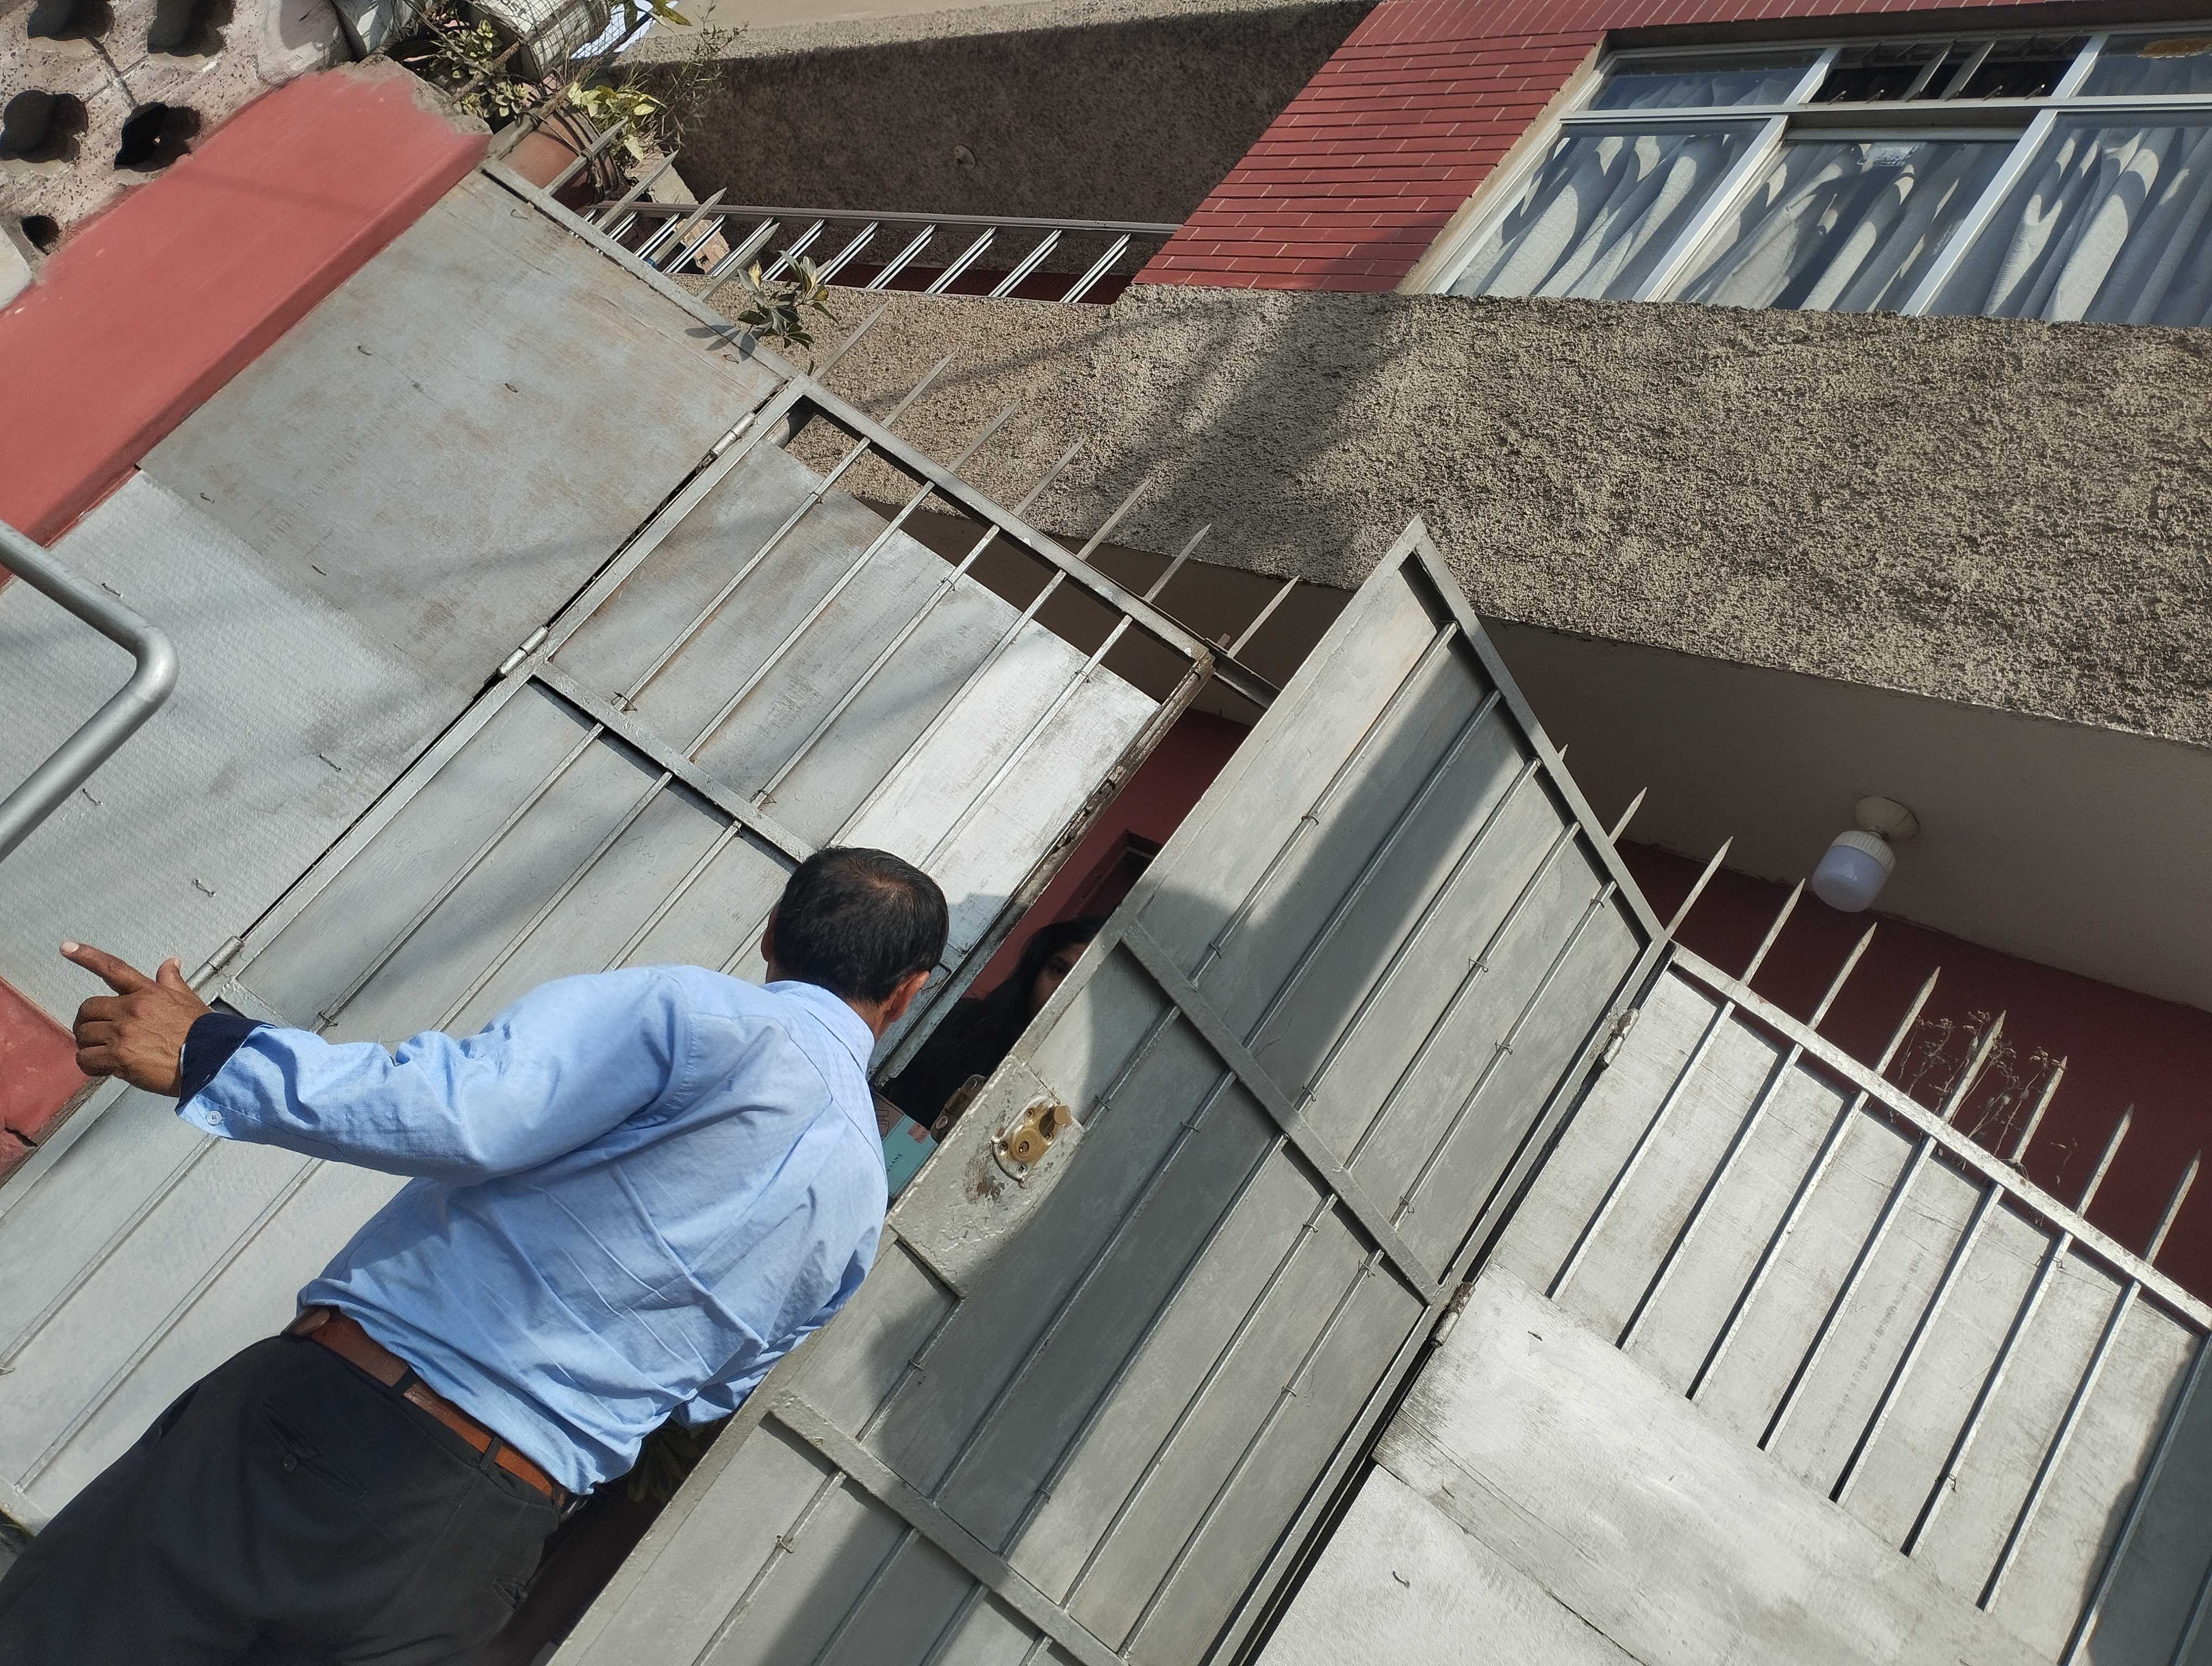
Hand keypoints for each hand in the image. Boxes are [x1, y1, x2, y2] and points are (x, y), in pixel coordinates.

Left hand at [62, 942, 210, 1096]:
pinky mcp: (119, 1056)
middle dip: (88, 1022)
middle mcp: (132, 1009)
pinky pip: (86, 1059)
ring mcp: (123, 1032)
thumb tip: (171, 963)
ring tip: (104, 1053)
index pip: (114, 969)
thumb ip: (173, 981)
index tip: (67, 948)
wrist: (211, 1059)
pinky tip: (103, 1068)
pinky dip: (90, 1065)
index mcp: (148, 993)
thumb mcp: (189, 999)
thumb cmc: (204, 1033)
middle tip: (95, 1033)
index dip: (87, 956)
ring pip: (85, 1034)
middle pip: (89, 1008)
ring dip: (90, 1045)